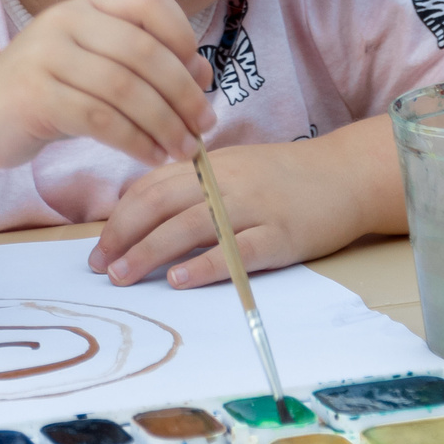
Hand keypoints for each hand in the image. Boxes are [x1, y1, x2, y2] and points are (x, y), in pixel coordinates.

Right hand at [0, 0, 213, 170]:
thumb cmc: (50, 92)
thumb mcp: (99, 69)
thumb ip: (146, 66)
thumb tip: (202, 75)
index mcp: (86, 5)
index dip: (182, 34)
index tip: (199, 75)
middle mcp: (65, 20)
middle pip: (142, 50)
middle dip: (182, 93)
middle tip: (204, 125)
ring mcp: (45, 55)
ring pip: (124, 88)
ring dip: (164, 124)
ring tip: (183, 150)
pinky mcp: (33, 95)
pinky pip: (99, 118)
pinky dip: (134, 141)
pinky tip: (151, 157)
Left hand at [89, 121, 395, 287]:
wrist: (345, 174)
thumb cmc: (283, 176)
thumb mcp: (232, 170)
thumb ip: (191, 186)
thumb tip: (142, 214)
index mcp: (208, 164)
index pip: (151, 186)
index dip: (119, 216)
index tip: (99, 246)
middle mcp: (224, 181)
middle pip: (161, 203)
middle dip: (123, 235)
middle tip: (100, 265)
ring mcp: (252, 207)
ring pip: (189, 226)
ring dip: (150, 251)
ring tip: (124, 275)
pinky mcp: (280, 235)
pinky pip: (236, 250)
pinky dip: (204, 264)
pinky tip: (180, 279)